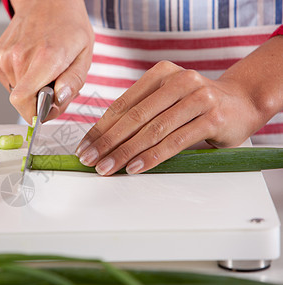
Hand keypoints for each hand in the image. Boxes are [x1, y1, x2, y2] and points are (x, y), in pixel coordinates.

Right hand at [0, 0, 93, 123]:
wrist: (46, 3)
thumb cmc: (69, 28)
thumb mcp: (84, 55)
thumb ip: (73, 82)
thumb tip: (57, 101)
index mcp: (45, 58)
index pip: (23, 101)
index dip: (35, 113)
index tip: (47, 109)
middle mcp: (19, 57)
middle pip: (22, 101)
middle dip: (39, 101)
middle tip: (53, 85)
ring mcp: (4, 57)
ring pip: (16, 93)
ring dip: (31, 89)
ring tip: (43, 69)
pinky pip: (8, 83)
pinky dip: (21, 80)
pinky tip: (30, 64)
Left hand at [75, 54, 281, 175]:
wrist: (242, 101)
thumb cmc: (196, 105)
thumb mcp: (167, 100)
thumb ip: (141, 113)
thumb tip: (104, 140)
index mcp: (160, 74)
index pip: (123, 105)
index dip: (100, 128)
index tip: (84, 146)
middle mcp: (178, 80)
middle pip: (133, 117)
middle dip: (107, 142)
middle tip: (89, 159)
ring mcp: (197, 97)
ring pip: (152, 130)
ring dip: (125, 152)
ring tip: (107, 167)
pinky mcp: (211, 117)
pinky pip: (174, 141)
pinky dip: (152, 156)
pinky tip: (135, 167)